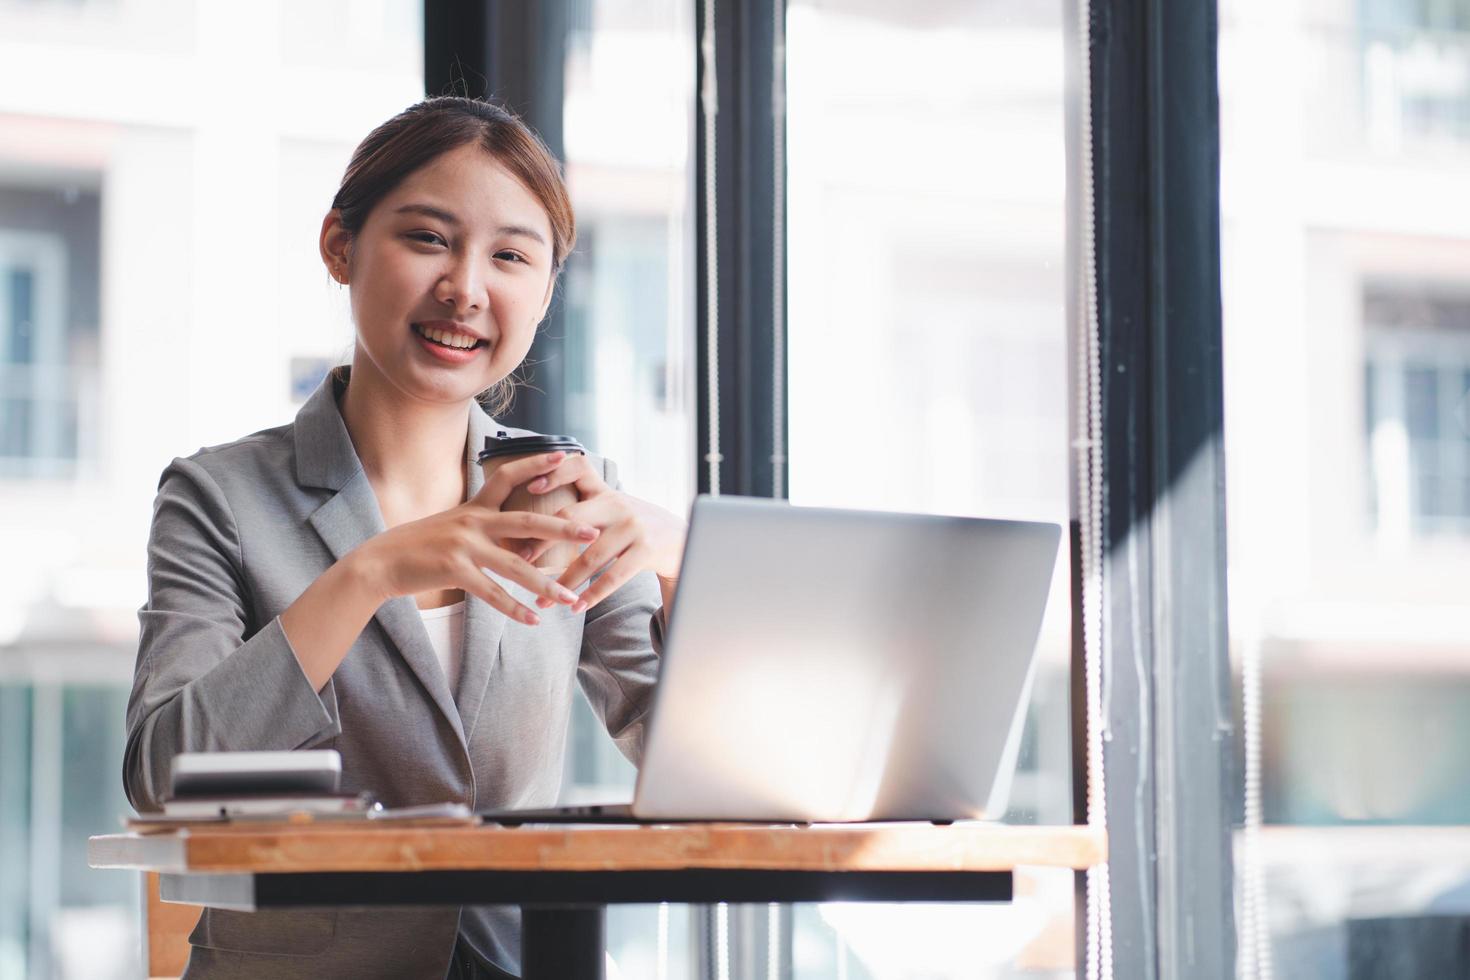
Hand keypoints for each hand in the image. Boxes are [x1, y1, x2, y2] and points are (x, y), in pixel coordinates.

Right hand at [351, 451, 599, 624]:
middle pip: (525, 522)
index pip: (508, 476)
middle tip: (591, 532)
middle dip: (561, 528)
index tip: (565, 455)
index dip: (536, 464)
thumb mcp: (454, 527)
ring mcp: (463, 546)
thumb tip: (524, 538)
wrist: (379, 562)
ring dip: (546, 585)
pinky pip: (492, 593)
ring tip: (571, 599)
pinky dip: (514, 608)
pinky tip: (533, 619)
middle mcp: (472, 522)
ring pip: (515, 566)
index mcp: (474, 507)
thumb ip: (487, 529)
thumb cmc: (421, 546)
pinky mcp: (454, 570)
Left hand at [517, 453, 685, 611]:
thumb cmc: (634, 526)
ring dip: (565, 581)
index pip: (579, 468)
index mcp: (605, 492)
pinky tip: (576, 606)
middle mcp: (618, 504)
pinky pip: (614, 575)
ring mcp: (633, 526)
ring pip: (591, 555)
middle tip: (520, 562)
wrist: (682, 538)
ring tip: (545, 599)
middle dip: (543, 541)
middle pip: (573, 518)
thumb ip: (583, 509)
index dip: (555, 473)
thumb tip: (532, 529)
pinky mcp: (646, 549)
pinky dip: (592, 593)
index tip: (531, 488)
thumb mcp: (612, 508)